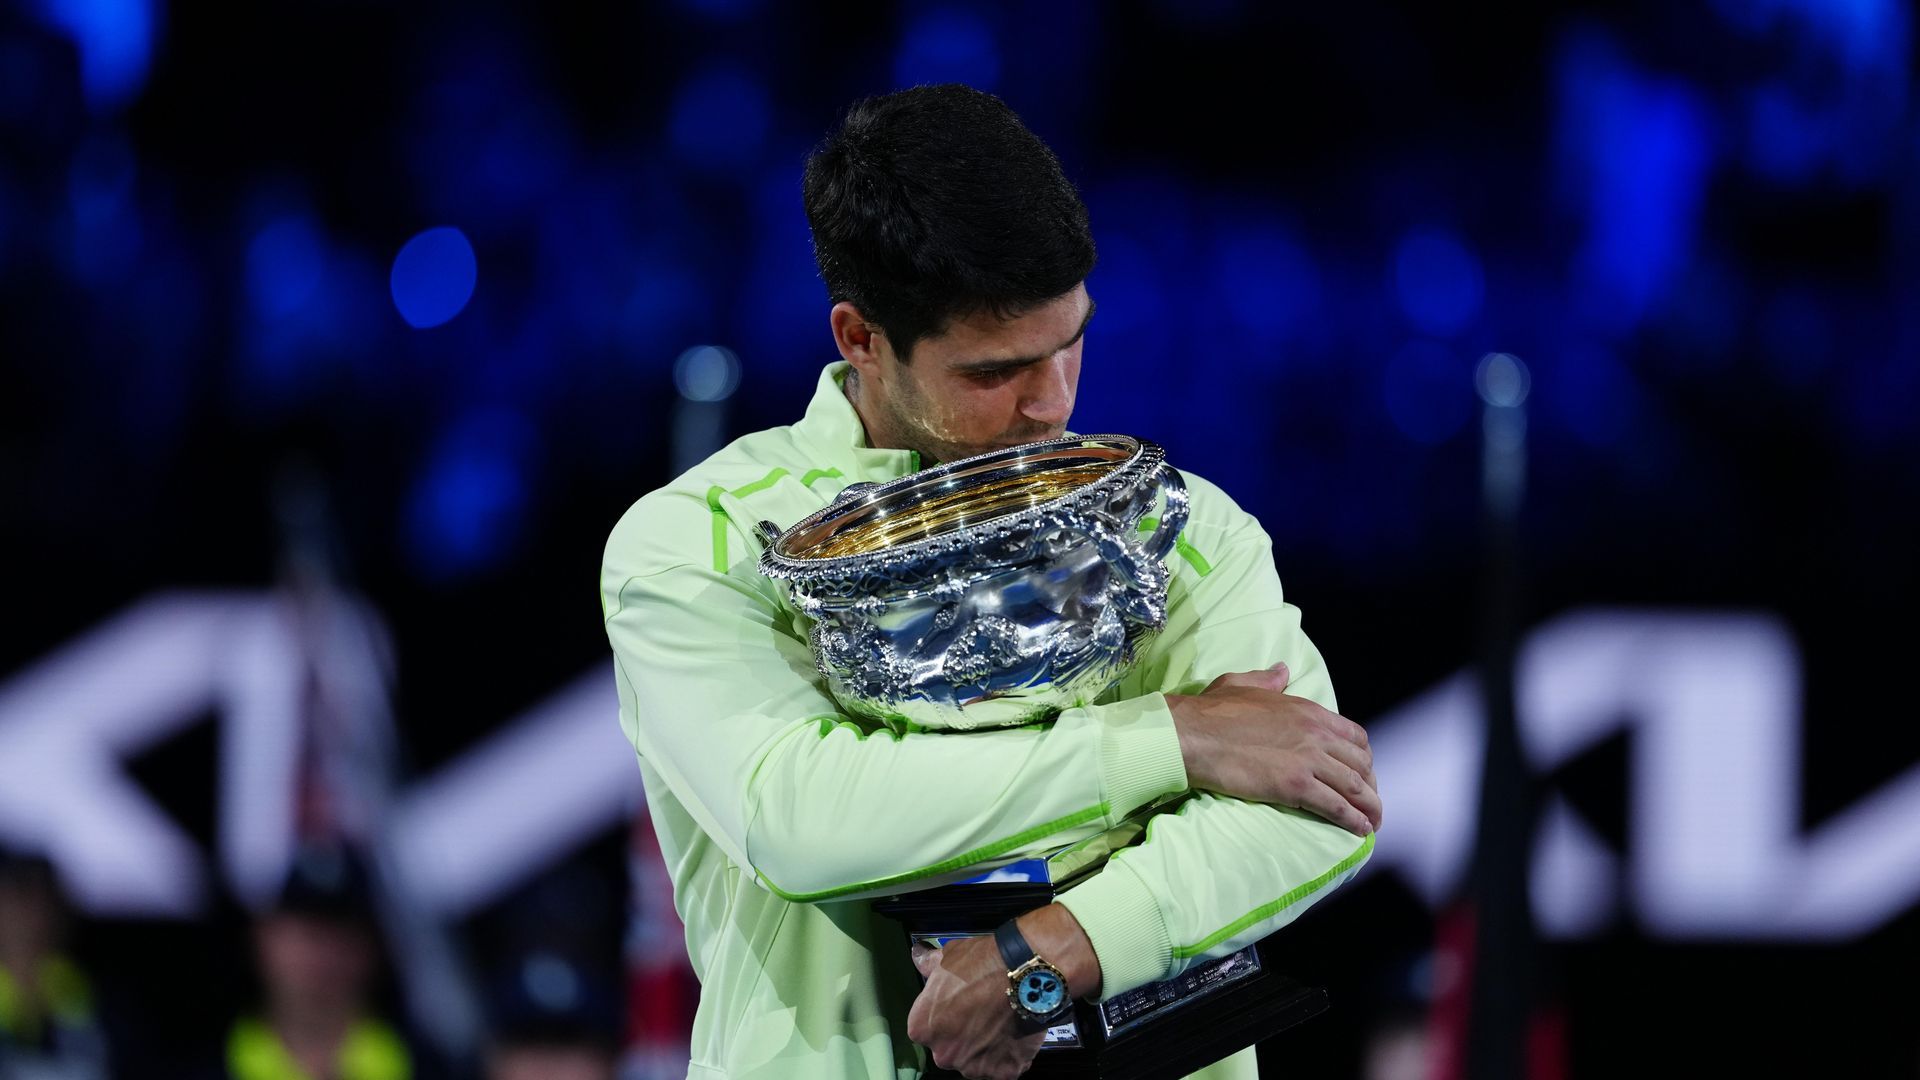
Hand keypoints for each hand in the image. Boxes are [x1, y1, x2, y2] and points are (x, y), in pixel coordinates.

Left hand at [906, 935, 1044, 1079]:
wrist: (1023, 974)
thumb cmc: (982, 964)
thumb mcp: (948, 957)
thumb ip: (928, 963)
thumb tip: (919, 956)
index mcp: (922, 1028)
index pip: (926, 1028)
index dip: (943, 1015)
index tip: (956, 1004)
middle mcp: (943, 1054)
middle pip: (949, 1049)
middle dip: (962, 1035)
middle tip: (980, 1013)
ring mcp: (973, 1067)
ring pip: (976, 1061)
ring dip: (985, 1048)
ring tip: (1000, 1022)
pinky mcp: (1003, 1073)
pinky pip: (1003, 1067)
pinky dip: (1009, 1056)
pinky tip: (1014, 1033)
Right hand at [1167, 662, 1381, 836]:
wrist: (1192, 735)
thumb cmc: (1210, 712)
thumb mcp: (1242, 684)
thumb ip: (1268, 679)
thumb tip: (1283, 671)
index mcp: (1308, 711)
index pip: (1354, 735)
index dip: (1363, 757)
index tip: (1361, 772)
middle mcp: (1316, 734)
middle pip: (1361, 763)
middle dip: (1370, 786)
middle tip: (1368, 803)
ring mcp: (1308, 760)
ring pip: (1355, 787)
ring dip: (1369, 807)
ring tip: (1372, 823)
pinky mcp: (1296, 785)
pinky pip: (1336, 806)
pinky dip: (1353, 820)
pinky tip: (1359, 830)